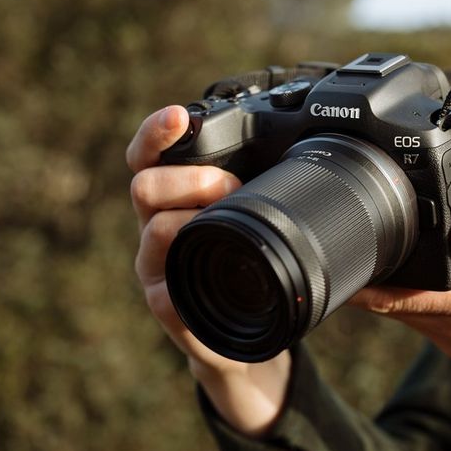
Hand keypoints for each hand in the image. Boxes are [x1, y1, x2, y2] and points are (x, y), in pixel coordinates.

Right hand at [127, 105, 290, 436]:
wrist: (245, 335)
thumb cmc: (249, 266)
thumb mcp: (253, 219)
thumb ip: (259, 187)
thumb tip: (306, 147)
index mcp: (173, 198)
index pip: (146, 156)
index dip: (156, 132)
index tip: (179, 115)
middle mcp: (153, 226)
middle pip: (145, 185)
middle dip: (194, 178)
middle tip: (231, 186)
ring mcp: (155, 267)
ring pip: (156, 230)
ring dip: (198, 222)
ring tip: (234, 231)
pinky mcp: (165, 305)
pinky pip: (167, 293)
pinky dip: (194, 282)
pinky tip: (216, 279)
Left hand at [351, 216, 450, 408]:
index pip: (393, 293)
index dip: (361, 274)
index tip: (337, 251)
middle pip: (389, 302)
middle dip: (367, 275)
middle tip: (349, 240)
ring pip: (404, 312)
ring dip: (388, 287)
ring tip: (377, 252)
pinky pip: (424, 320)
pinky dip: (411, 299)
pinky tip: (420, 278)